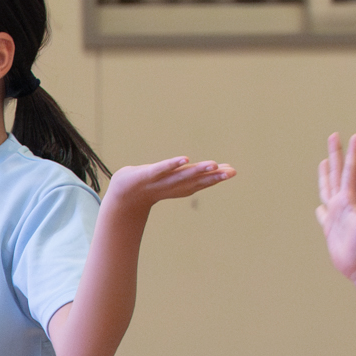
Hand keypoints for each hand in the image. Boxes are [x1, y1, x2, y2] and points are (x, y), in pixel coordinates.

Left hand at [104, 155, 234, 213]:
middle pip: (195, 180)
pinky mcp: (147, 175)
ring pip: (182, 175)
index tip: (233, 172)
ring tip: (214, 165)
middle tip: (231, 172)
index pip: (200, 182)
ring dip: (198, 171)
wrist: (123, 195)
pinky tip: (184, 159)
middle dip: (213, 176)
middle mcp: (173, 185)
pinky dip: (172, 164)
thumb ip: (192, 175)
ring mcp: (160, 181)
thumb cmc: (151, 186)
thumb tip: (214, 169)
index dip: (216, 178)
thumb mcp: (173, 180)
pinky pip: (161, 169)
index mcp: (179, 187)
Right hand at [315, 132, 355, 280]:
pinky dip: (320, 209)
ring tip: (324, 163)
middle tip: (334, 136)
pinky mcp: (331, 229)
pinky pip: (322, 215)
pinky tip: (319, 207)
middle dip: (336, 154)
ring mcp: (336, 216)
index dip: (352, 154)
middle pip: (338, 174)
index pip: (350, 172)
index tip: (355, 135)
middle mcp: (343, 204)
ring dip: (326, 175)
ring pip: (328, 190)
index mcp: (350, 200)